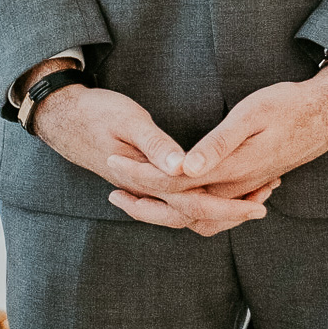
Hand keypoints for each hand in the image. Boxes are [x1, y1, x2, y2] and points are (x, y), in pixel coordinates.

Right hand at [33, 83, 276, 234]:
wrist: (62, 116)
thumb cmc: (96, 113)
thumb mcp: (128, 121)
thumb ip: (156, 146)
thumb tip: (184, 169)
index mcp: (145, 180)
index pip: (194, 205)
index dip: (230, 206)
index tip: (260, 204)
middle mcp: (145, 192)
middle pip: (194, 216)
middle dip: (231, 212)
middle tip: (265, 202)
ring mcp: (142, 188)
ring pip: (185, 212)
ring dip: (218, 208)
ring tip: (251, 196)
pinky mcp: (142, 179)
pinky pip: (175, 200)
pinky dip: (200, 199)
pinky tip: (215, 187)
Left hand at [109, 66, 327, 209]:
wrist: (327, 115)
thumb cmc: (289, 106)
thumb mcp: (252, 114)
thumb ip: (218, 145)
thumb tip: (182, 169)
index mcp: (231, 171)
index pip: (174, 183)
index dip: (140, 175)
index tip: (112, 163)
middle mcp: (236, 189)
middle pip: (180, 209)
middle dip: (143, 201)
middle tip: (113, 190)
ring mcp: (244, 190)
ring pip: (197, 217)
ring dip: (165, 210)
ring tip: (137, 196)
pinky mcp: (250, 186)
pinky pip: (214, 211)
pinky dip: (190, 211)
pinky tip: (181, 195)